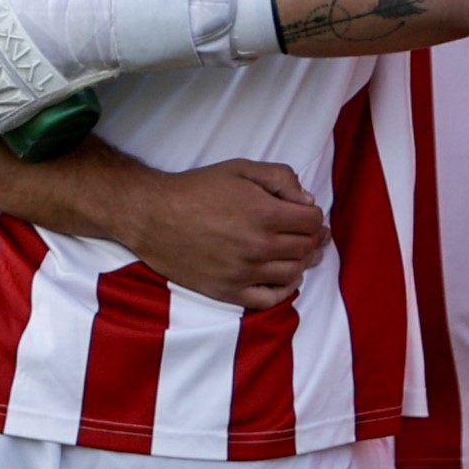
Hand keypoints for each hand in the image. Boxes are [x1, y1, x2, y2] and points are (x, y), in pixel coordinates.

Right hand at [119, 159, 328, 310]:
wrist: (153, 216)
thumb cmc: (197, 189)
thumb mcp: (241, 169)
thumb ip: (281, 178)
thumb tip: (307, 202)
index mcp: (264, 213)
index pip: (312, 222)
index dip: (315, 216)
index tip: (307, 214)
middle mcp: (258, 246)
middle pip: (306, 248)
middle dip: (313, 238)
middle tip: (309, 234)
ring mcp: (244, 272)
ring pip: (293, 273)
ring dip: (301, 262)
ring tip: (295, 252)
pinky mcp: (229, 291)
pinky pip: (269, 300)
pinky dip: (284, 290)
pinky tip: (283, 278)